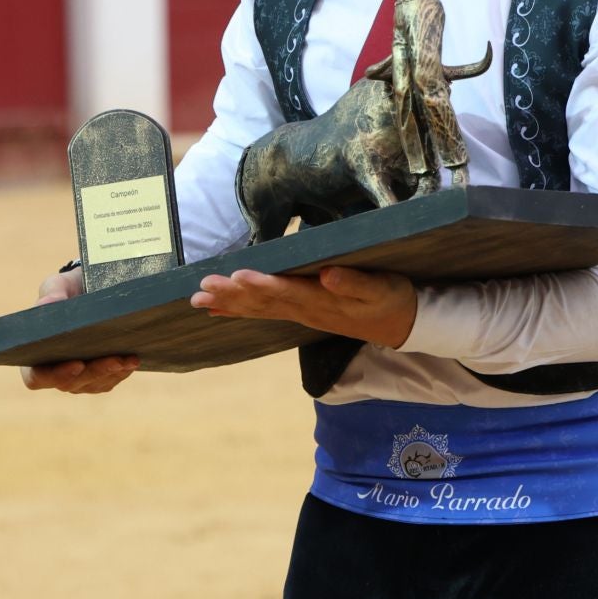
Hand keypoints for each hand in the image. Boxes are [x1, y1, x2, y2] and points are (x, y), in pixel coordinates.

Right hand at [17, 268, 140, 393]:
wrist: (87, 292)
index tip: (77, 364)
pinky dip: (120, 372)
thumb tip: (47, 303)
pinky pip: (108, 381)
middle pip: (71, 384)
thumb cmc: (66, 291)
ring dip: (111, 373)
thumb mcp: (57, 285)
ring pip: (93, 384)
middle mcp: (54, 372)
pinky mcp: (97, 377)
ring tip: (128, 359)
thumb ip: (51, 293)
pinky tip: (132, 360)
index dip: (55, 375)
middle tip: (114, 360)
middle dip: (94, 372)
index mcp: (34, 356)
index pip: (37, 378)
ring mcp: (76, 378)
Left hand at [191, 266, 416, 348]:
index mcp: (323, 300)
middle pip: (264, 302)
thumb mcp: (381, 288)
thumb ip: (355, 283)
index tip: (238, 276)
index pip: (287, 291)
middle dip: (233, 294)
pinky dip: (239, 310)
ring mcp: (301, 313)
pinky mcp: (300, 312)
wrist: (399, 324)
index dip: (262, 284)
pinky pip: (264, 313)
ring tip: (198, 300)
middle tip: (203, 288)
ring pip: (259, 309)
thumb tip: (326, 275)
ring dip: (229, 304)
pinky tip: (217, 310)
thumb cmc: (390, 298)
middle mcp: (306, 309)